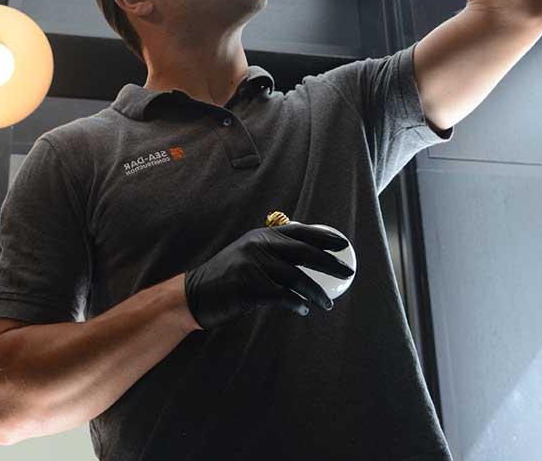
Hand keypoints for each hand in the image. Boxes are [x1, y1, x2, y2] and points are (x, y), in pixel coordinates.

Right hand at [183, 223, 354, 330]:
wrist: (194, 295)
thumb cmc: (228, 280)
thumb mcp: (249, 258)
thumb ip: (274, 255)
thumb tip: (310, 259)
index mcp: (261, 236)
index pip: (300, 232)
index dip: (324, 237)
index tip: (344, 245)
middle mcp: (258, 245)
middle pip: (303, 251)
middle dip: (329, 262)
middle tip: (348, 272)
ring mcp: (251, 264)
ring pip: (295, 276)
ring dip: (316, 292)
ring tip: (328, 304)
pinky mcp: (247, 285)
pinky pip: (281, 295)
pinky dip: (296, 303)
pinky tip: (304, 309)